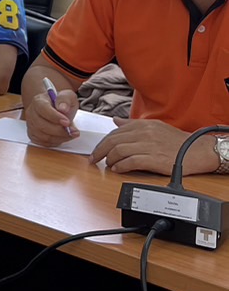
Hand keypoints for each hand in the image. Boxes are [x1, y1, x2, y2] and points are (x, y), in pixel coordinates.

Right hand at [24, 89, 79, 145]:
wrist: (55, 110)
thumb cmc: (60, 103)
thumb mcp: (67, 96)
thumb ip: (66, 99)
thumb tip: (63, 108)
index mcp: (38, 101)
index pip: (43, 109)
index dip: (55, 117)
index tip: (67, 122)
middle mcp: (32, 113)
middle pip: (42, 125)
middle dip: (59, 130)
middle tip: (72, 130)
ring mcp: (31, 125)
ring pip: (44, 136)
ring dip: (60, 137)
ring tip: (70, 134)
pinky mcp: (33, 135)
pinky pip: (44, 143)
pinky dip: (56, 142)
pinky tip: (62, 136)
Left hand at [90, 120, 217, 175]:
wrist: (197, 150)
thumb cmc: (177, 141)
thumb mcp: (155, 127)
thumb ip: (133, 125)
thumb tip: (116, 121)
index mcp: (143, 125)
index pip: (115, 132)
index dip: (102, 142)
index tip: (96, 150)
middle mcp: (144, 133)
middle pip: (113, 141)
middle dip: (99, 151)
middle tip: (93, 159)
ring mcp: (148, 146)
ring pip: (119, 151)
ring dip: (109, 160)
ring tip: (108, 165)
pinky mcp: (153, 159)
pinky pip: (130, 162)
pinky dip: (120, 166)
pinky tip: (117, 169)